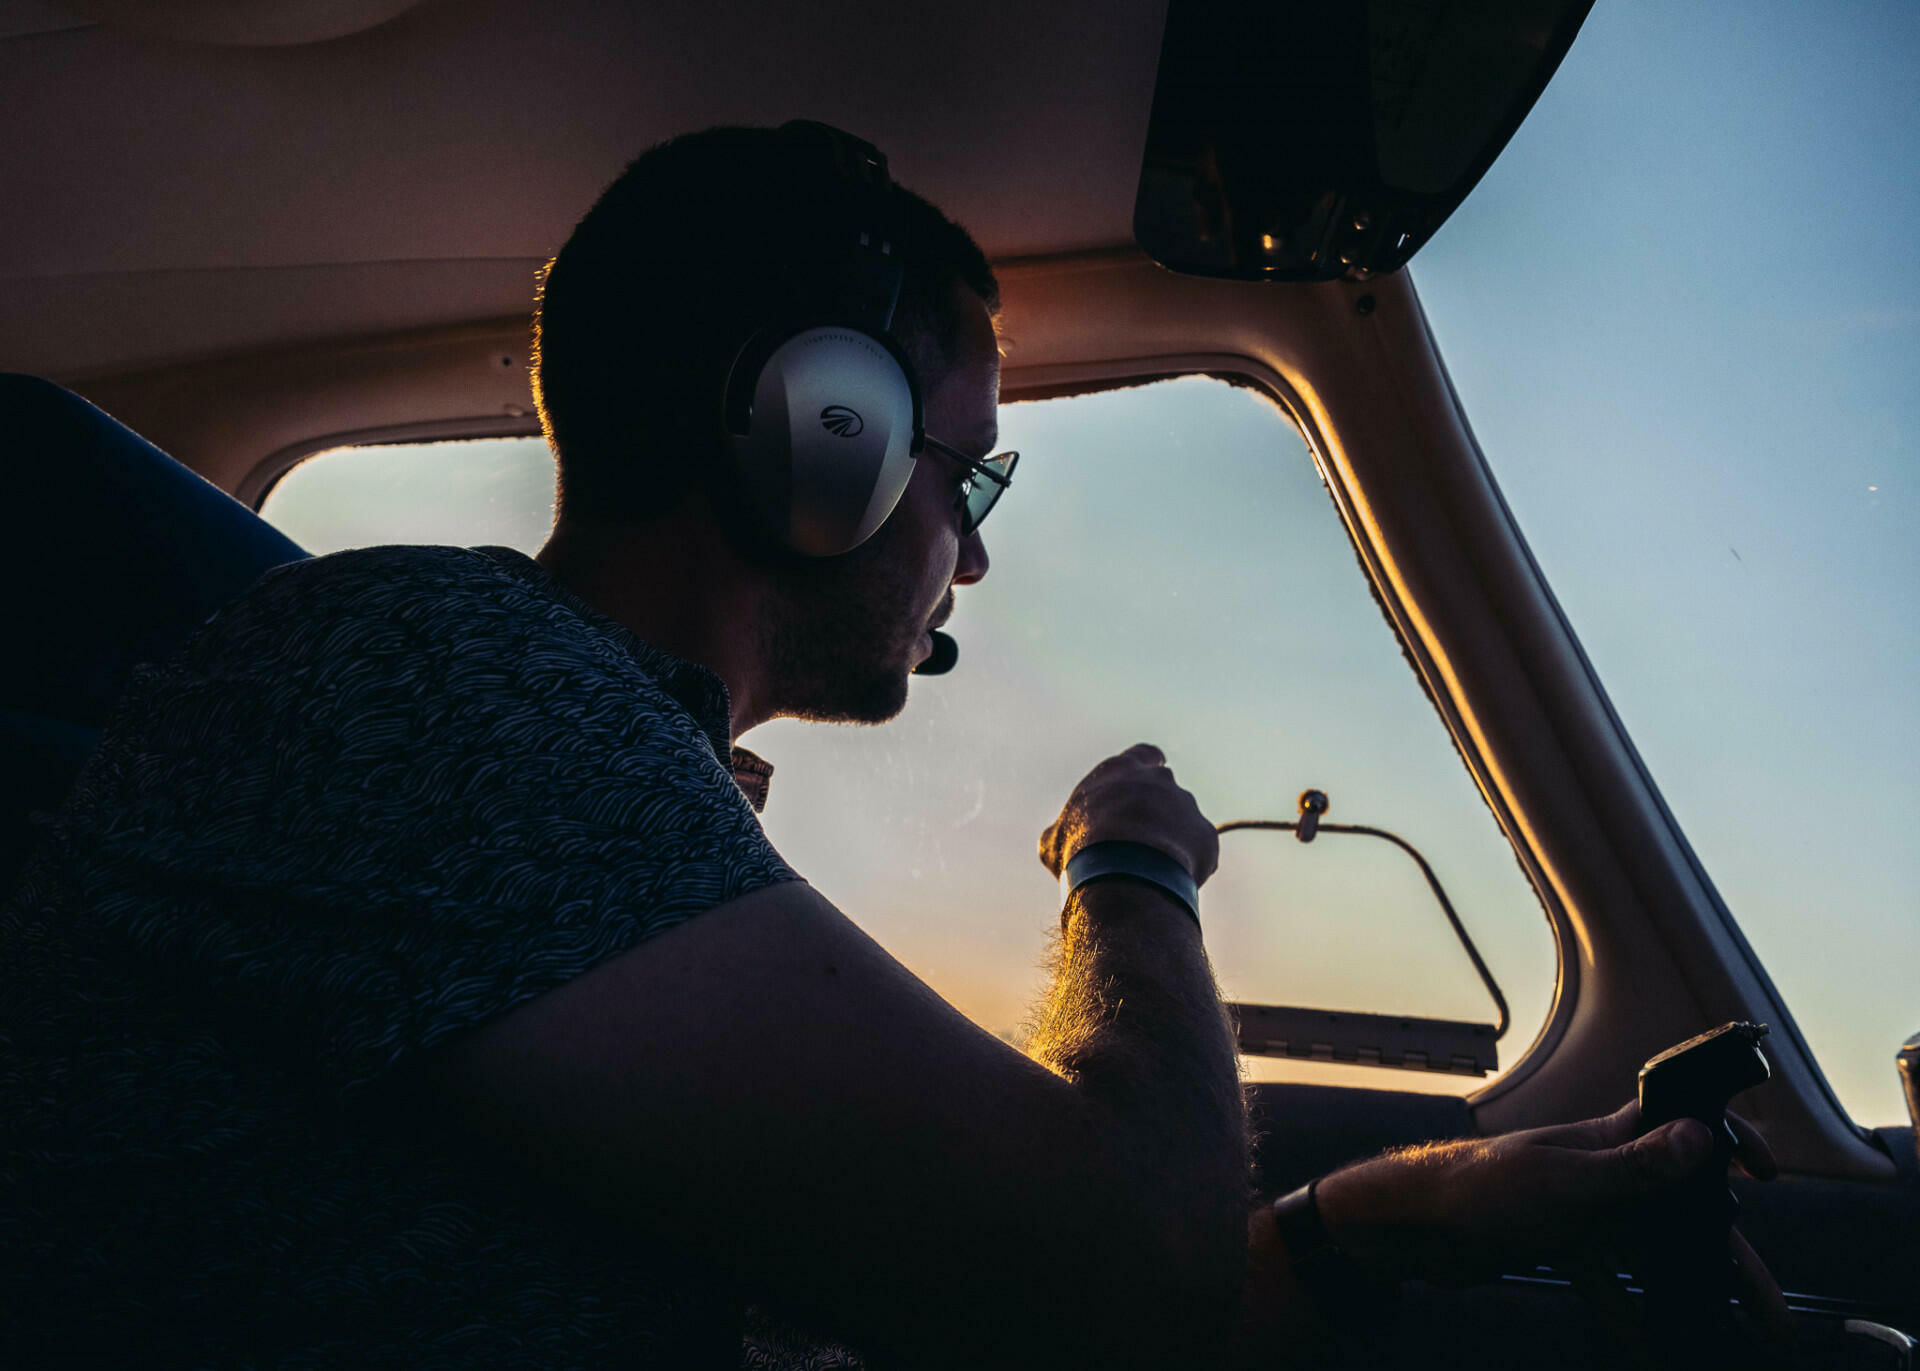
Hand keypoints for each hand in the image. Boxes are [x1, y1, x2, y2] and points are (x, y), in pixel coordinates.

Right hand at [1038, 743, 1218, 884]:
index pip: (1144, 755)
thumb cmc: (1083, 851)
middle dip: (1156, 813)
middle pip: (1165, 791)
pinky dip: (1187, 864)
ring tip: (1150, 871)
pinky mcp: (1206, 834)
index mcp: (1122, 770)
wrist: (1124, 875)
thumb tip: (1059, 841)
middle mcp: (1160, 780)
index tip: (1138, 788)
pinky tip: (1167, 882)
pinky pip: (1199, 850)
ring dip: (1171, 840)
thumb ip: (1065, 830)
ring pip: (1183, 822)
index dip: (1144, 770)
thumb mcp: (1055, 839)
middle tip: (1138, 843)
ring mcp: (1187, 805)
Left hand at [1312, 1103, 1785, 1321]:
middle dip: (1726, 1251)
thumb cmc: (1479, 1188)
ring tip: (1733, 1329)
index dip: (1724, 1138)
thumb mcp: (1565, 1181)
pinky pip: (1614, 1282)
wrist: (1414, 1229)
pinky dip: (1634, 1315)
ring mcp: (1586, 1208)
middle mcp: (1604, 1170)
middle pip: (1680, 1206)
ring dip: (1692, 1288)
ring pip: (1654, 1249)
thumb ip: (1634, 1166)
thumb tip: (1698, 1139)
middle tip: (1765, 1304)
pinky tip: (1652, 1346)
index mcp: (1608, 1139)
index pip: (1679, 1122)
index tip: (1763, 1171)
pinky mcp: (1564, 1243)